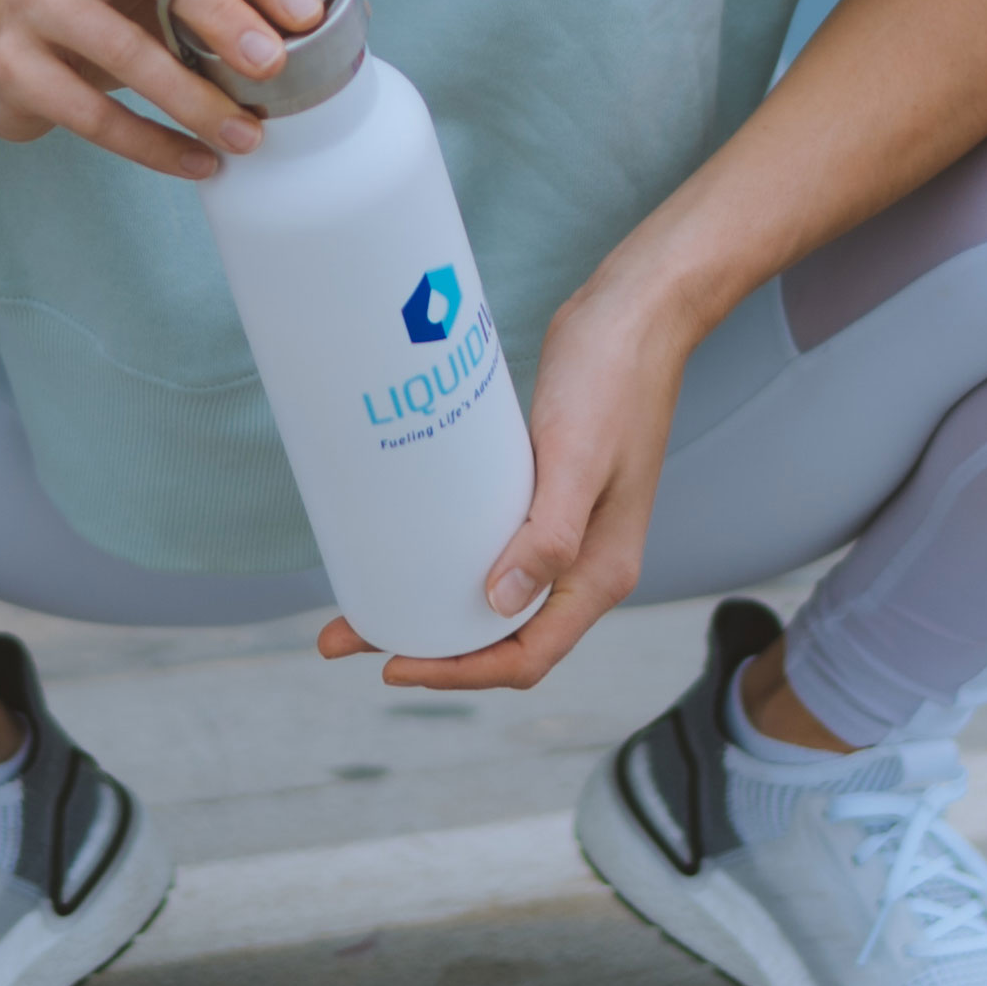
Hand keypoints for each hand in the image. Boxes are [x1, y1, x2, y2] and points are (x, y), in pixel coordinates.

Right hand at [0, 0, 326, 181]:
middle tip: (272, 66)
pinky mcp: (13, 63)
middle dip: (223, 16)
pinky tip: (195, 162)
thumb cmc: (102, 10)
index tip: (304, 14)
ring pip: (124, 49)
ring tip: (245, 135)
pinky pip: (90, 111)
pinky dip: (150, 144)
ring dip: (192, 99)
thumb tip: (341, 22)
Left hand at [315, 273, 695, 690]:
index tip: (395, 663)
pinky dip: (449, 560)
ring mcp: (565, 529)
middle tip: (350, 637)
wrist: (636, 313)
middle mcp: (584, 563)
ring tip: (362, 602)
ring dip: (431, 604)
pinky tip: (409, 547)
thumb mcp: (578, 457)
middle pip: (500, 635)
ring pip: (490, 593)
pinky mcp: (545, 494)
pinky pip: (491, 548)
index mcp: (600, 572)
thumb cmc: (615, 378)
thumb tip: (500, 601)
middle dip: (428, 646)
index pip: (526, 655)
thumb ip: (549, 534)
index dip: (460, 672)